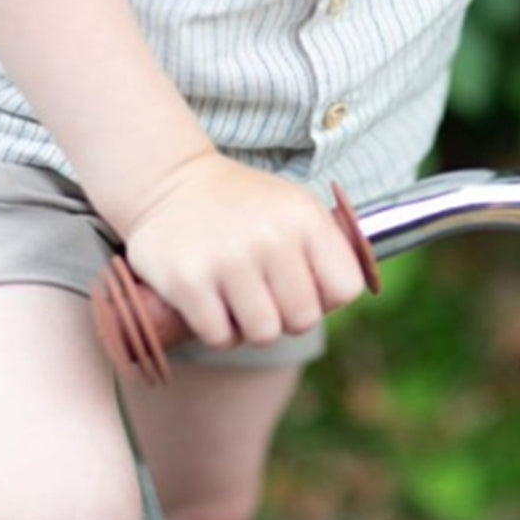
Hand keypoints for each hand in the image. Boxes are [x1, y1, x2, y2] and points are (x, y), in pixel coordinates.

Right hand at [121, 152, 366, 349]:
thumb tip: (340, 301)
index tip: (306, 286)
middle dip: (288, 318)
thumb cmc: (248, 207)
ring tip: (240, 304)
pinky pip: (220, 337)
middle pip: (304, 319)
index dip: (328, 298)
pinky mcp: (186, 280)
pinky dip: (219, 334)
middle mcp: (272, 238)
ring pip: (264, 334)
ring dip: (252, 330)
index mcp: (307, 219)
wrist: (173, 182)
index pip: (346, 289)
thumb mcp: (298, 210)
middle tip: (267, 299)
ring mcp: (228, 260)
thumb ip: (328, 250)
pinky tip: (213, 309)